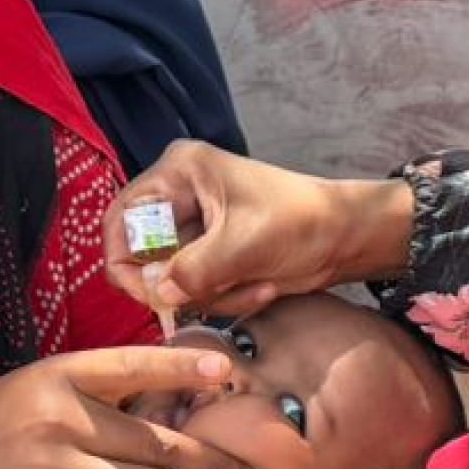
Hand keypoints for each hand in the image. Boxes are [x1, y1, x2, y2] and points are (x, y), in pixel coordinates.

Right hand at [0, 345, 264, 468]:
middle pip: (155, 443)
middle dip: (213, 463)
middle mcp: (62, 420)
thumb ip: (102, 387)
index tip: (227, 373)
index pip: (133, 367)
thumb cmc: (0, 419)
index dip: (182, 370)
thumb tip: (176, 396)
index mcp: (62, 376)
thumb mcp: (43, 382)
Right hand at [104, 143, 415, 322]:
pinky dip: (222, 297)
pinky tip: (259, 286)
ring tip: (254, 283)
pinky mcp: (209, 253)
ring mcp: (193, 226)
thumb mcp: (245, 245)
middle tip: (214, 294)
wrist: (346, 237)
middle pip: (143, 255)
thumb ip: (194, 269)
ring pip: (170, 279)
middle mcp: (178, 194)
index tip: (152, 295)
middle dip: (182, 284)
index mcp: (179, 172)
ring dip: (210, 294)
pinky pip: (194, 288)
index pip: (122, 220)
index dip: (127, 262)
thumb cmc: (302, 223)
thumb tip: (155, 292)